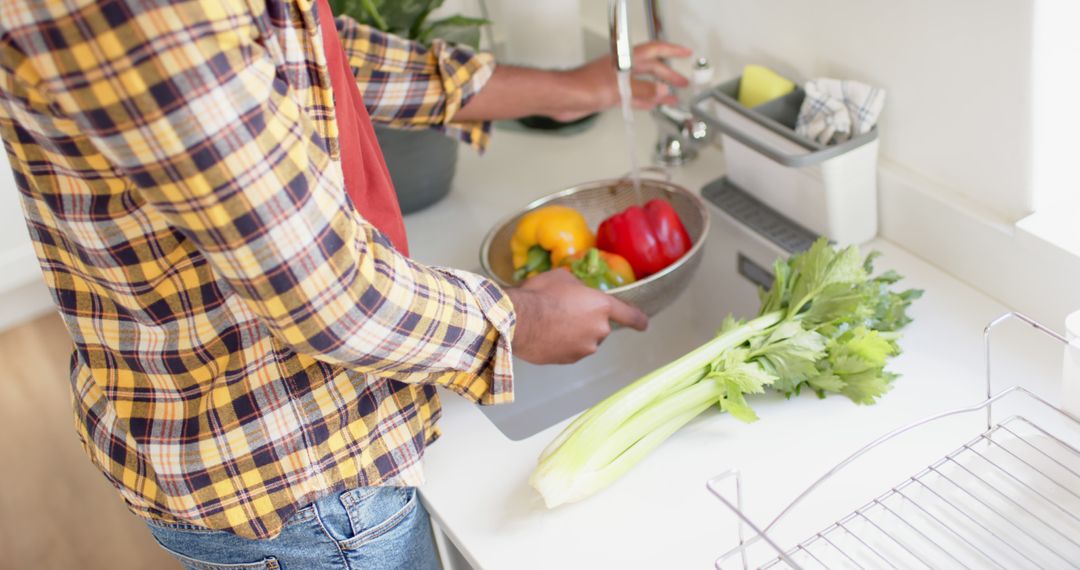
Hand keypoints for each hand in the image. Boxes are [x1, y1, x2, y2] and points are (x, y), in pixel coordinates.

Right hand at [506, 270, 647, 364]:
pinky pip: (571, 350)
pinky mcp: (569, 360)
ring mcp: (584, 348)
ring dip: (575, 333)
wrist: (516, 320)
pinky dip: (563, 345)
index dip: (639, 320)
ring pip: (586, 340)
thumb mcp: (561, 277)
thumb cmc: (539, 294)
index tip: (643, 324)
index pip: (630, 315)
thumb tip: (576, 291)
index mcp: (601, 306)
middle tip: (566, 311)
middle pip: (601, 327)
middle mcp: (599, 329)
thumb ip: (578, 287)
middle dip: (588, 321)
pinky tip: (547, 335)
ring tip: (551, 323)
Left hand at [552, 41, 692, 121]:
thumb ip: (643, 90)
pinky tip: (651, 105)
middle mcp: (622, 68)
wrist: (563, 98)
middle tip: (682, 82)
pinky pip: (633, 96)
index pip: (654, 50)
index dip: (672, 51)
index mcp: (626, 59)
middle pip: (651, 69)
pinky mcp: (609, 94)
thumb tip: (662, 91)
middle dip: (668, 75)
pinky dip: (644, 101)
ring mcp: (616, 81)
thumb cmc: (583, 86)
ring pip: (643, 84)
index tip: (685, 53)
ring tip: (672, 97)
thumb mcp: (620, 88)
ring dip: (658, 91)